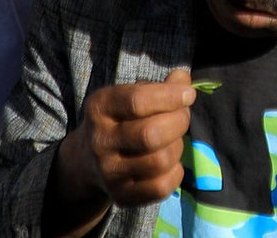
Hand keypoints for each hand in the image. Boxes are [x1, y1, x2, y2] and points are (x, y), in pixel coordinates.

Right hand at [52, 69, 196, 218]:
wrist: (87, 159)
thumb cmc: (119, 119)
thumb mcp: (131, 95)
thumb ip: (159, 86)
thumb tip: (183, 79)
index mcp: (100, 107)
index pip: (137, 101)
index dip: (170, 96)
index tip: (189, 94)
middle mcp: (100, 141)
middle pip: (150, 134)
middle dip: (179, 121)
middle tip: (183, 116)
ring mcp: (109, 172)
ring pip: (160, 161)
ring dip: (178, 146)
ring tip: (174, 139)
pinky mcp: (121, 196)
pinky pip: (161, 187)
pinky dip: (176, 172)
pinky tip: (171, 162)